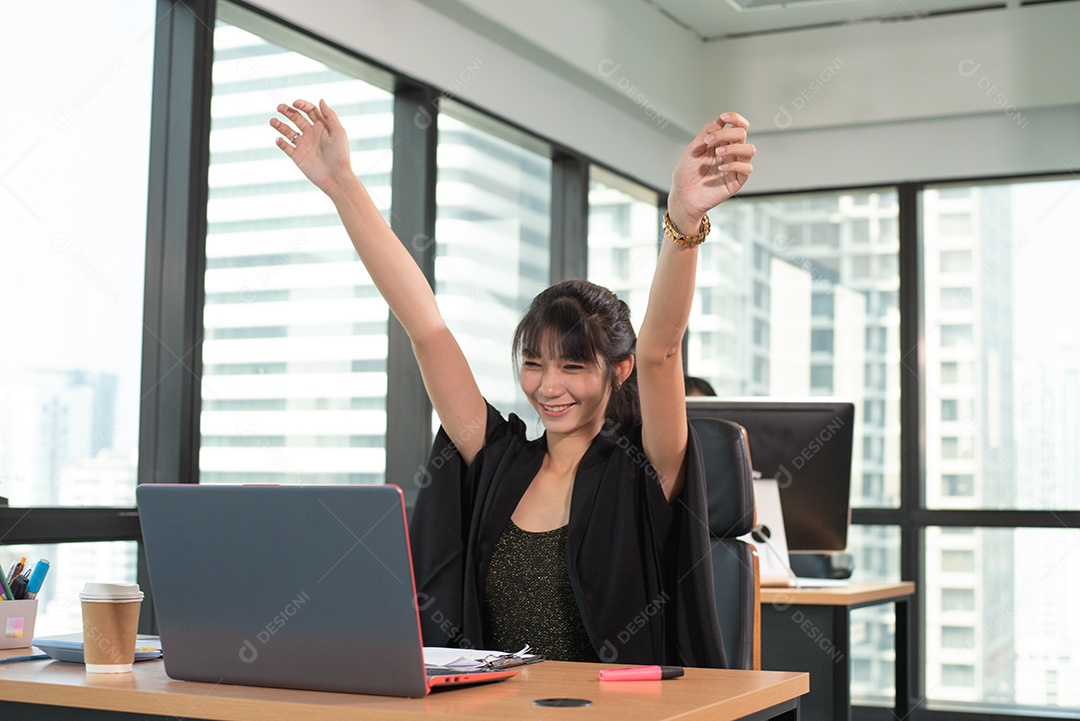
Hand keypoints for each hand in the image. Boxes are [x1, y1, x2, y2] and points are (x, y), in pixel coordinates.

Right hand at [271, 99, 355, 199]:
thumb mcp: (338, 132)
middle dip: (287, 111)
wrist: (336, 177)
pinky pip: (285, 146)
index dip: (302, 105)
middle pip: (296, 117)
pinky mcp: (297, 156)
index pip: (310, 110)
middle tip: (279, 107)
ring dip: (279, 125)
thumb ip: (329, 116)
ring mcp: (303, 144)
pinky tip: (279, 139)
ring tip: (272, 121)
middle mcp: (311, 133)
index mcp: (322, 126)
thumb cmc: (340, 155)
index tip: (295, 104)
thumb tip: (320, 100)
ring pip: (288, 131)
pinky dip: (280, 142)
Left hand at [667, 112, 754, 233]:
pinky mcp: (737, 181)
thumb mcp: (692, 150)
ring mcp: (735, 166)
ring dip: (733, 147)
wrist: (682, 197)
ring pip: (749, 149)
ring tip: (717, 153)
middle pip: (742, 134)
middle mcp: (730, 152)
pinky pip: (747, 168)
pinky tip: (721, 168)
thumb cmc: (686, 175)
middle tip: (709, 141)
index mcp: (721, 143)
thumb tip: (719, 121)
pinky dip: (735, 165)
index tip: (723, 118)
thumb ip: (706, 135)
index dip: (734, 118)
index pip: (736, 126)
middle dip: (726, 133)